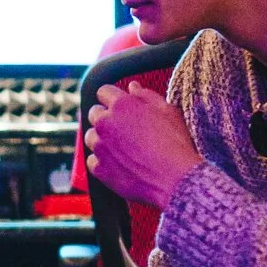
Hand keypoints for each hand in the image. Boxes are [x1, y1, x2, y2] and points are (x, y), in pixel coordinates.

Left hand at [82, 82, 202, 209]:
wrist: (176, 180)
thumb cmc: (176, 144)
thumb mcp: (168, 112)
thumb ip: (147, 96)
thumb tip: (132, 87)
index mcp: (122, 105)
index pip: (103, 91)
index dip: (112, 97)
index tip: (119, 106)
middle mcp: (106, 123)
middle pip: (94, 113)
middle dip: (105, 117)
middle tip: (123, 128)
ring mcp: (100, 147)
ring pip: (90, 137)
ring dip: (102, 139)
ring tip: (122, 148)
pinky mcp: (100, 169)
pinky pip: (92, 160)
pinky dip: (102, 161)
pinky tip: (119, 164)